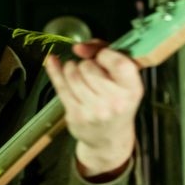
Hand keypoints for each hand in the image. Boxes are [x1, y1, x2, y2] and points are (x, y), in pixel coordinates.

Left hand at [44, 41, 142, 178]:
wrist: (109, 137)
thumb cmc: (116, 101)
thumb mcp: (122, 79)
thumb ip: (105, 54)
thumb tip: (78, 47)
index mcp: (132, 90)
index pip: (119, 63)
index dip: (105, 54)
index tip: (101, 56)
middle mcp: (115, 102)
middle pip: (89, 67)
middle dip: (86, 64)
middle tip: (89, 71)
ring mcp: (94, 111)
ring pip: (72, 75)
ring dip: (71, 68)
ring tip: (76, 72)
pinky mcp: (76, 115)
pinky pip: (61, 87)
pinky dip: (55, 71)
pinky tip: (52, 62)